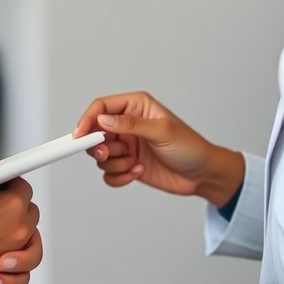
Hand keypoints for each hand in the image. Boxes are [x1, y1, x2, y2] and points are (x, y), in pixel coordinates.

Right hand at [75, 91, 241, 204]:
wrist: (203, 175)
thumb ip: (131, 125)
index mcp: (136, 107)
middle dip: (98, 146)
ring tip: (134, 163)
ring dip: (114, 163)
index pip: (102, 107)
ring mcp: (127, 145)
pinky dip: (119, 176)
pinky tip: (137, 172)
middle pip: (95, 132)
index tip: (80, 135)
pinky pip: (109, 173)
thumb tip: (103, 120)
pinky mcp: (128, 164)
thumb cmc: (190, 147)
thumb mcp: (162, 132)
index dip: (87, 119)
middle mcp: (128, 125)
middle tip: (107, 154)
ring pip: (100, 155)